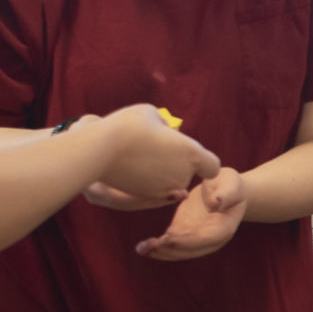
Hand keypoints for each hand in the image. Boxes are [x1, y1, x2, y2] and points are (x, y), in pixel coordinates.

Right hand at [96, 103, 217, 203]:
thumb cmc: (128, 126)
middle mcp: (183, 175)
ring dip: (162, 172)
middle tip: (154, 146)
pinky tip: (135, 166)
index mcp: (191, 153)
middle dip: (177, 162)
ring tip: (141, 154)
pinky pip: (157, 190)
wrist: (100, 149)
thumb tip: (165, 135)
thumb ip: (165, 127)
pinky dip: (150, 181)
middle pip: (188, 172)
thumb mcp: (151, 114)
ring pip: (172, 181)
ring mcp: (166, 189)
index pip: (212, 166)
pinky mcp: (148, 197)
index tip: (191, 155)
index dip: (204, 161)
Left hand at [136, 168, 246, 259]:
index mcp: (223, 229)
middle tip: (150, 246)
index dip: (187, 241)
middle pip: (189, 251)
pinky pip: (170, 244)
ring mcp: (195, 238)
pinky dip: (157, 247)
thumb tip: (216, 203)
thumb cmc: (230, 184)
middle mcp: (209, 239)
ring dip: (160, 253)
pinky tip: (142, 247)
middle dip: (169, 251)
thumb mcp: (232, 184)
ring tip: (141, 249)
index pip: (205, 239)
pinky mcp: (184, 232)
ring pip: (178, 251)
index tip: (169, 238)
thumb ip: (227, 193)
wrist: (225, 188)